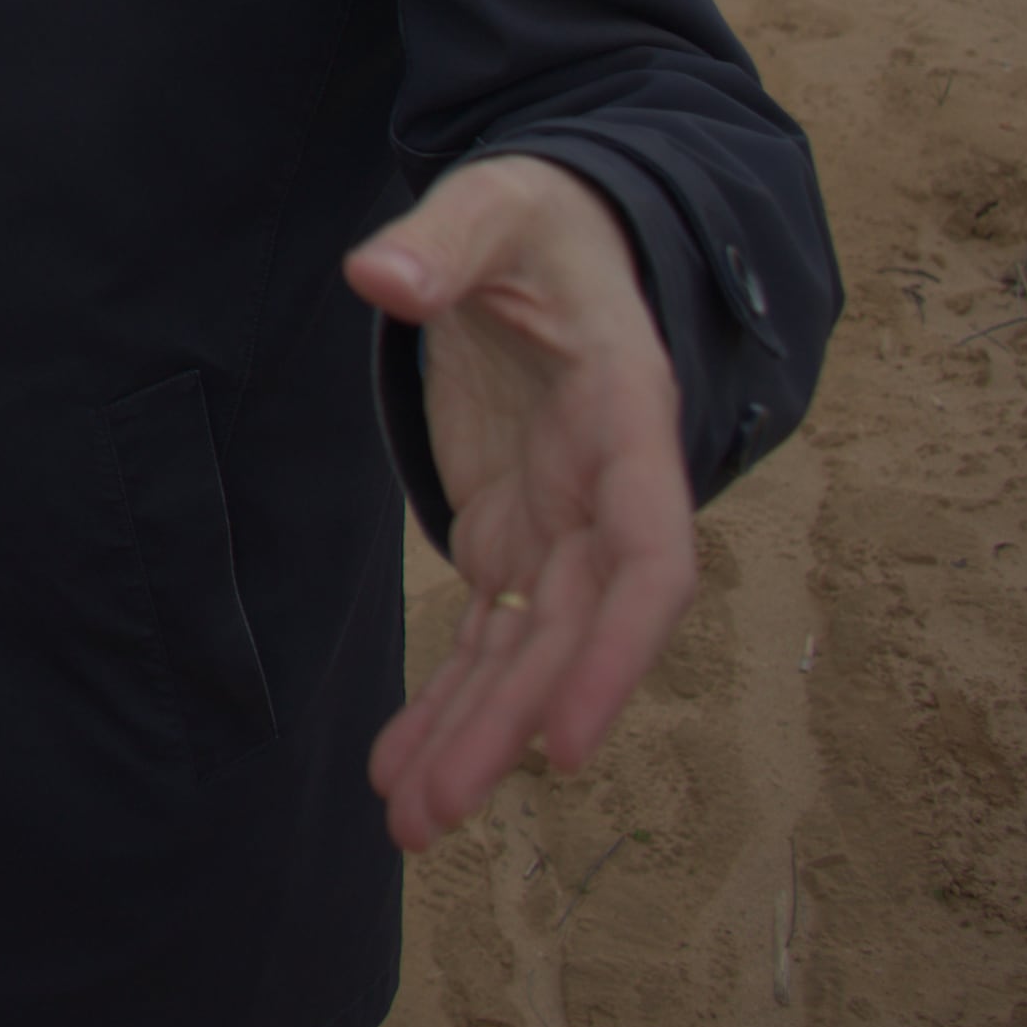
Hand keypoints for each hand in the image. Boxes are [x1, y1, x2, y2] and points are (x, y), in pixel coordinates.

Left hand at [344, 154, 694, 853]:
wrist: (557, 233)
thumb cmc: (540, 216)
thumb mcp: (496, 204)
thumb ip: (444, 240)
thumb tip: (379, 275)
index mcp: (626, 420)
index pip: (647, 559)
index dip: (616, 654)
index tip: (568, 743)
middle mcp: (607, 491)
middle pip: (573, 632)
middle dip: (511, 725)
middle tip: (438, 815)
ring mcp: (561, 521)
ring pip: (528, 651)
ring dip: (474, 736)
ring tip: (410, 821)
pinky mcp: (514, 530)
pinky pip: (490, 633)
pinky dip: (451, 698)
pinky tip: (404, 770)